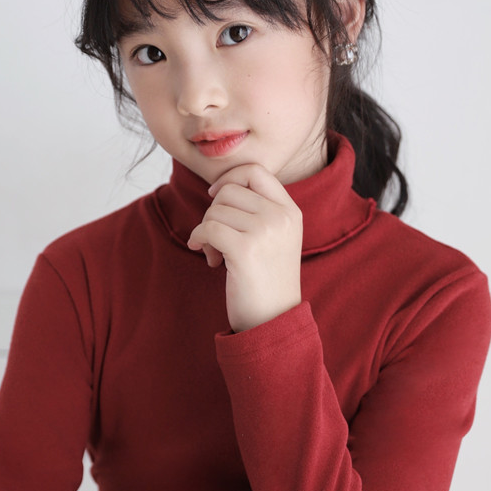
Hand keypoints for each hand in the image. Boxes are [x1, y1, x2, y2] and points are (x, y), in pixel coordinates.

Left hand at [186, 163, 302, 331]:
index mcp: (290, 211)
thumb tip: (219, 188)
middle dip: (213, 212)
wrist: (274, 319)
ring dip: (207, 231)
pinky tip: (207, 257)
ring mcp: (265, 231)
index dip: (229, 178)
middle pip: (229, 191)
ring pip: (215, 211)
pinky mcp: (245, 250)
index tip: (215, 197)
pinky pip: (208, 228)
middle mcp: (281, 217)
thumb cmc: (266, 280)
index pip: (255, 171)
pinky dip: (199, 239)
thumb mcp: (274, 237)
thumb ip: (257, 210)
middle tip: (216, 239)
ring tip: (216, 255)